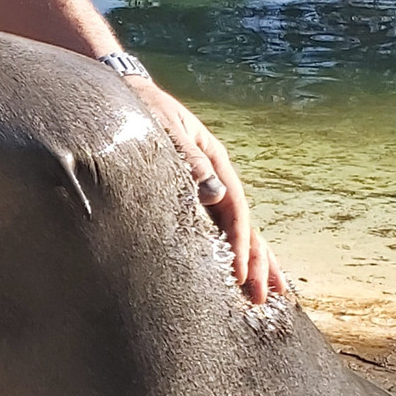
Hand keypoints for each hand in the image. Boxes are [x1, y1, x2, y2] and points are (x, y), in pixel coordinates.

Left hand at [125, 79, 286, 303]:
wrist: (127, 96)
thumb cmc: (142, 111)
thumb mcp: (163, 128)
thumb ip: (186, 158)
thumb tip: (212, 193)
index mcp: (214, 161)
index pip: (234, 209)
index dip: (239, 243)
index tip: (238, 274)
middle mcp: (217, 178)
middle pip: (244, 226)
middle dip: (255, 264)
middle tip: (262, 299)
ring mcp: (209, 189)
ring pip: (239, 232)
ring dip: (254, 265)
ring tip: (267, 298)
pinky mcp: (194, 199)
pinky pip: (220, 230)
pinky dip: (234, 254)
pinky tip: (240, 275)